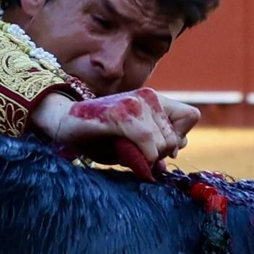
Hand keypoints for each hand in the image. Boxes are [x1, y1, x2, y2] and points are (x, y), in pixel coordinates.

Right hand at [30, 88, 191, 169]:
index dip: (178, 137)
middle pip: (176, 138)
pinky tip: (124, 154)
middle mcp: (149, 96)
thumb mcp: (133, 140)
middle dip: (160, 154)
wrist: (62, 120)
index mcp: (154, 99)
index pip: (191, 117)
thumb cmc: (97, 133)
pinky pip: (147, 142)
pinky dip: (141, 156)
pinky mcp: (121, 114)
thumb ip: (156, 142)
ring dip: (147, 157)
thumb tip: (178, 150)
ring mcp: (136, 103)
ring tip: (124, 150)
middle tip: (135, 153)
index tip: (158, 148)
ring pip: (163, 143)